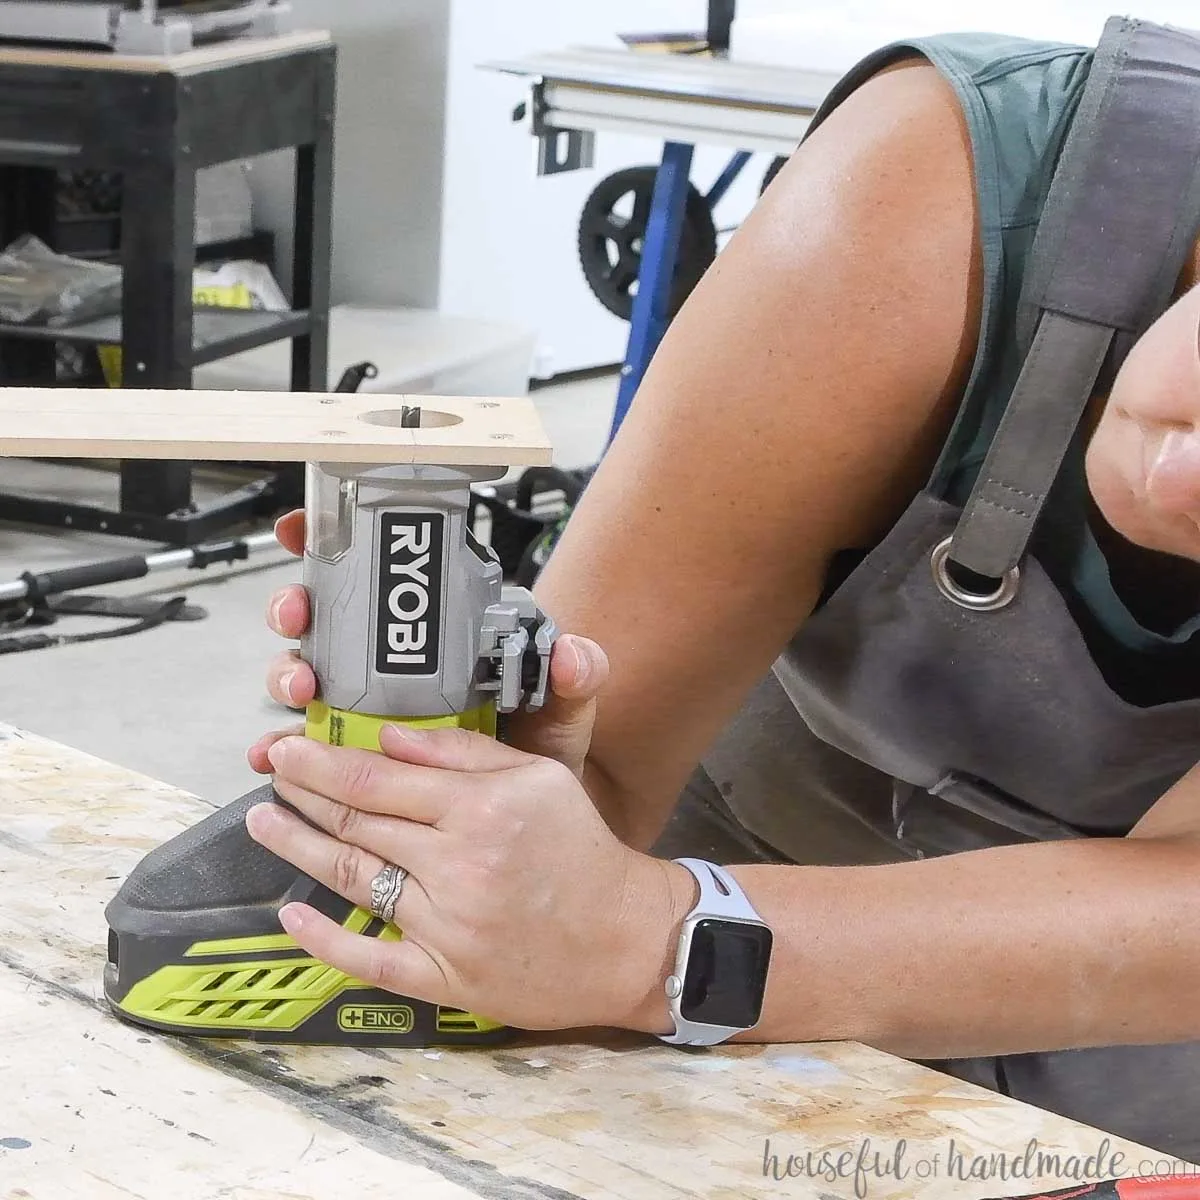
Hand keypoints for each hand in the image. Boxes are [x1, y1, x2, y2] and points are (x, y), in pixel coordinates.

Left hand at [244, 724, 694, 1031]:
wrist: (627, 937)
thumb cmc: (582, 850)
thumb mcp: (538, 777)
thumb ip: (463, 752)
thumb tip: (389, 738)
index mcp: (480, 809)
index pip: (377, 780)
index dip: (322, 762)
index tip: (287, 748)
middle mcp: (458, 865)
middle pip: (357, 824)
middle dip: (303, 794)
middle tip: (269, 774)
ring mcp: (447, 926)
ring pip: (355, 880)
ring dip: (300, 848)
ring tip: (264, 822)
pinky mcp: (445, 977)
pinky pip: (371, 958)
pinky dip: (326, 938)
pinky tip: (292, 914)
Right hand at [252, 511, 610, 775]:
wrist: (526, 826)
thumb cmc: (539, 753)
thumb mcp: (561, 710)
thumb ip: (573, 678)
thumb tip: (573, 653)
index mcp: (434, 634)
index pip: (377, 574)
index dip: (332, 543)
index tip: (305, 529)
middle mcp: (389, 662)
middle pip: (324, 616)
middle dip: (297, 606)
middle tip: (300, 617)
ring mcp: (363, 706)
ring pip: (303, 671)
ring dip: (287, 670)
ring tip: (301, 686)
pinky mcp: (349, 757)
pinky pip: (303, 744)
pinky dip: (277, 744)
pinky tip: (268, 752)